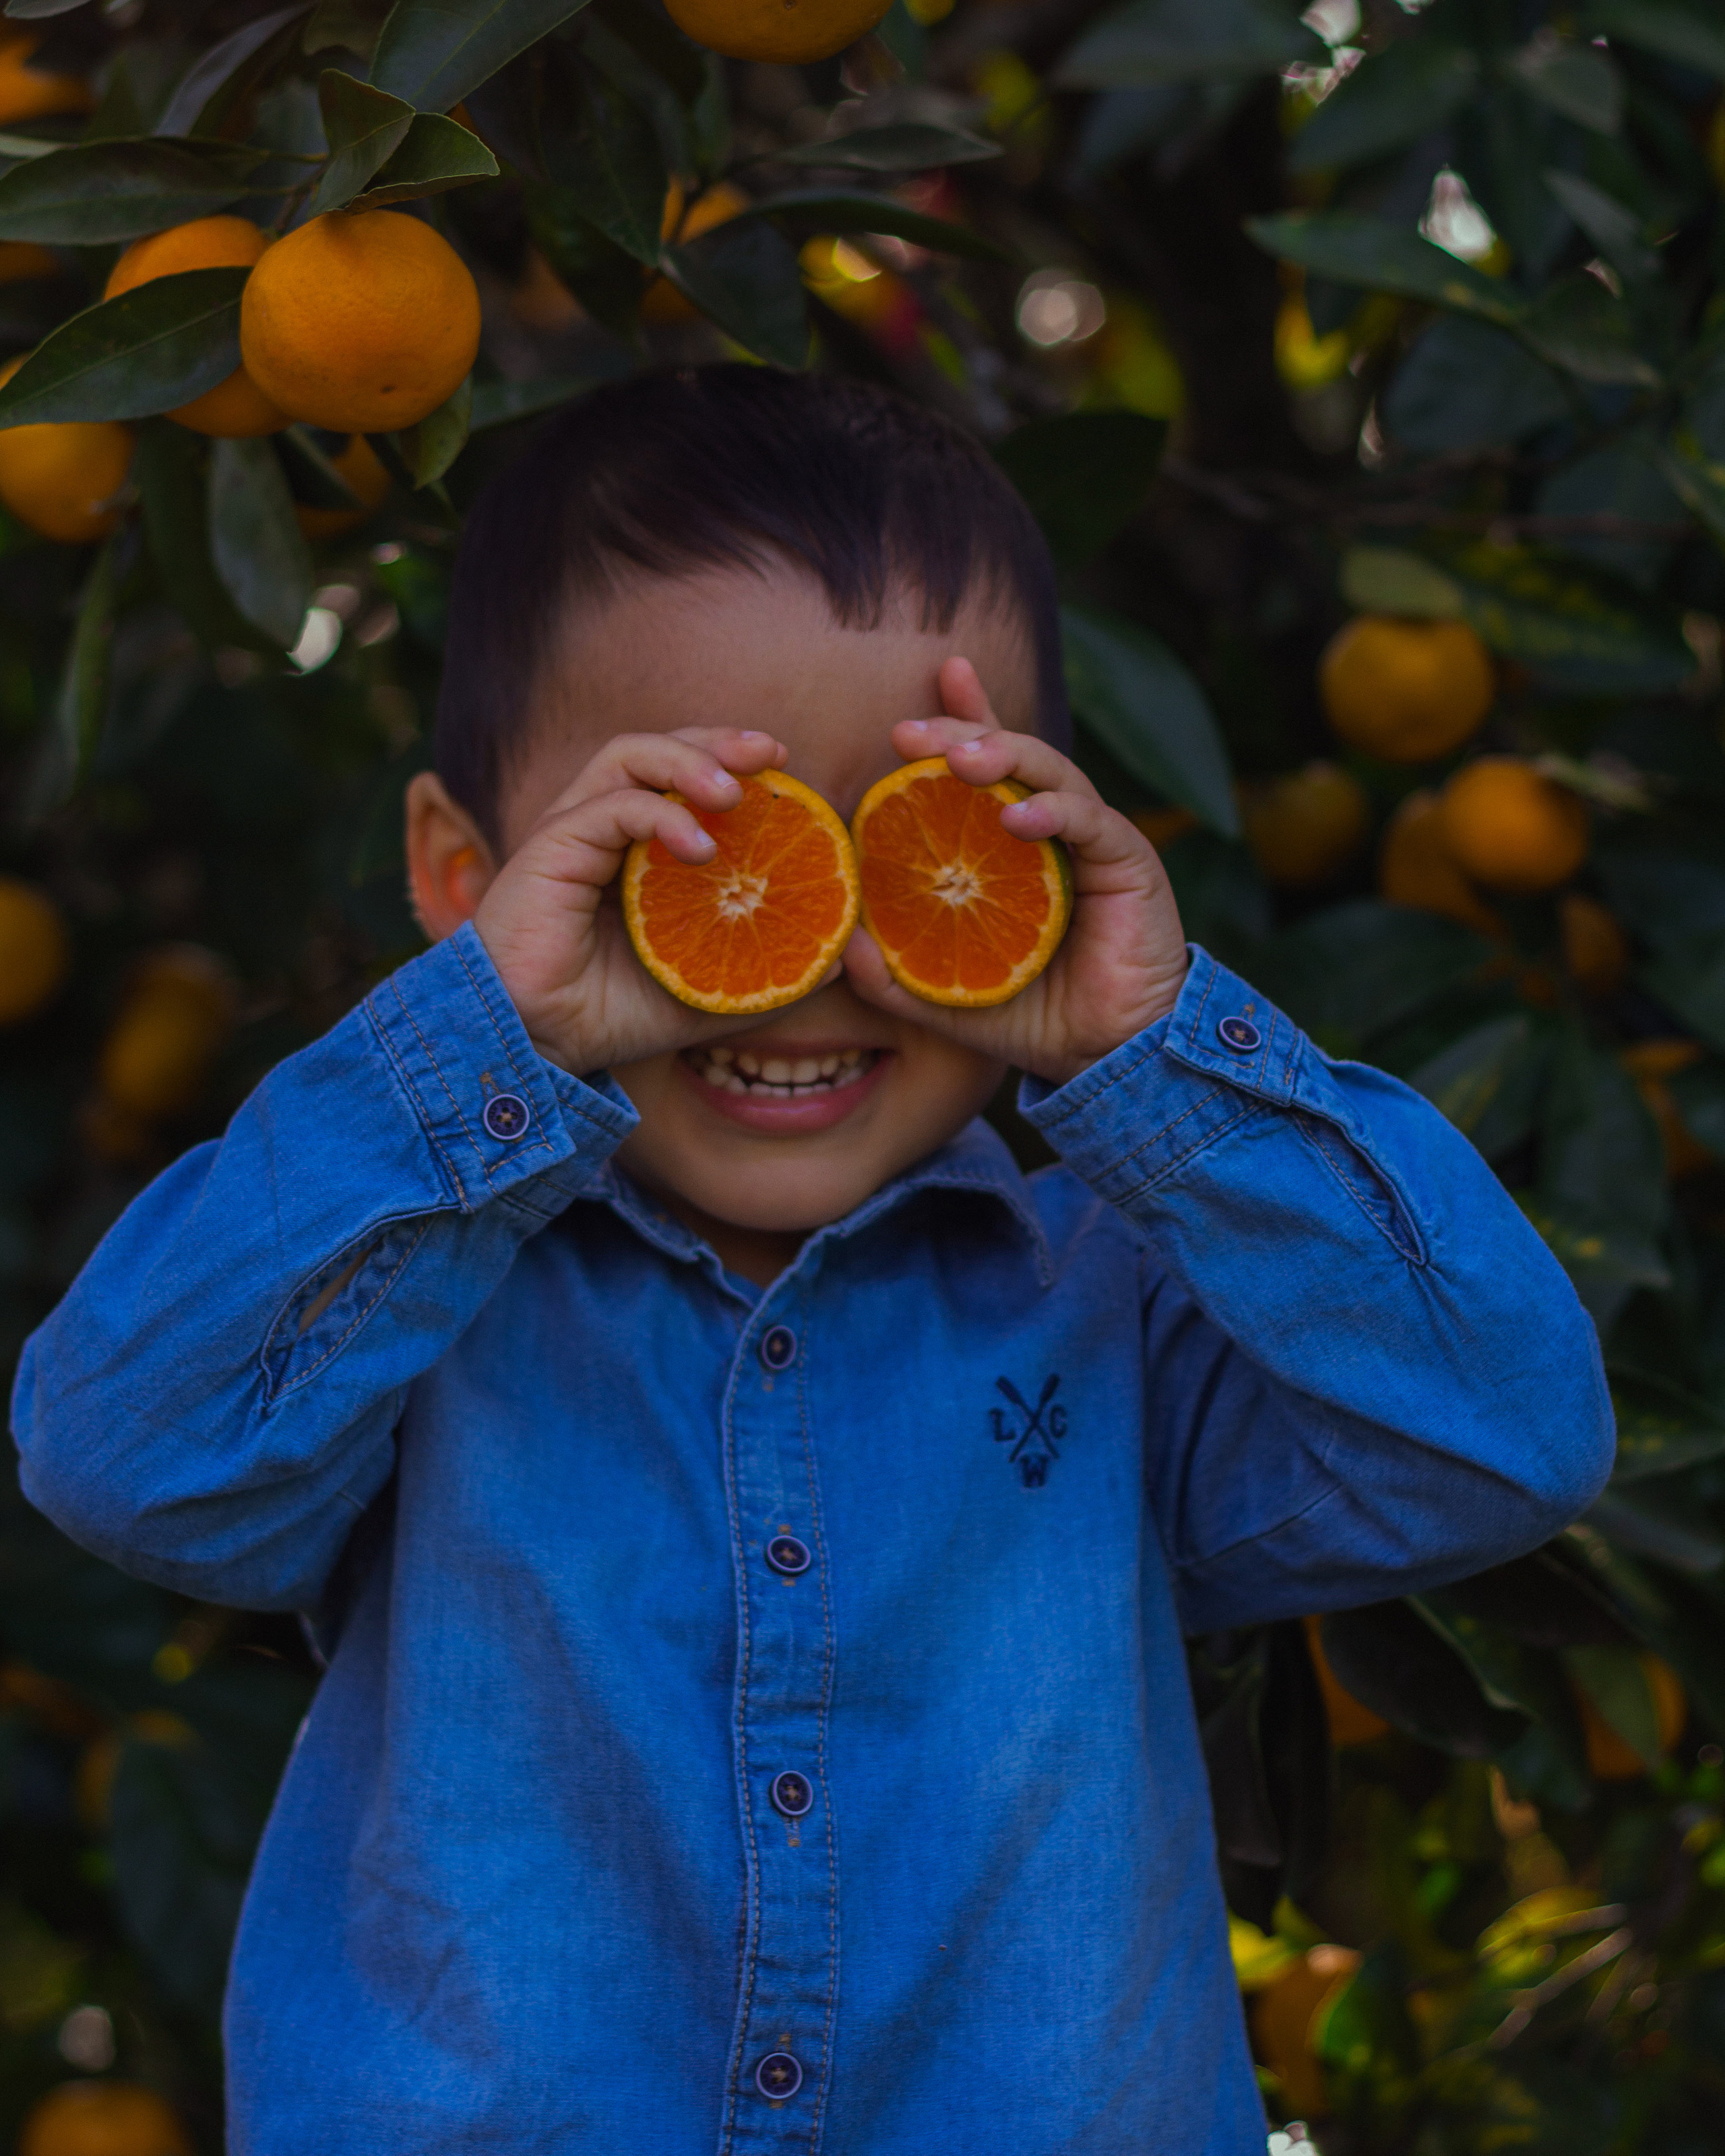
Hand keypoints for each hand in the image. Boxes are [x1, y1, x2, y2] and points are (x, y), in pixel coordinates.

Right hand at [472, 727, 789, 1074]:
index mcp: (634, 847)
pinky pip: (609, 806)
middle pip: (658, 750)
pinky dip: (659, 813)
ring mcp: (573, 831)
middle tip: (771, 752)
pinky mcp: (549, 846)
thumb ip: (770, 970)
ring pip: (628, 757)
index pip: (681, 778)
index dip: (729, 761)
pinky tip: (699, 846)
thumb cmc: (613, 1015)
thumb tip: (843, 953)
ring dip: (688, 761)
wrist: (538, 1044)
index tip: (783, 764)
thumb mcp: (712, 992)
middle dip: (716, 742)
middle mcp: (601, 826)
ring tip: (735, 792)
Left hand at [843, 659, 1189, 1086]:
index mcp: (1016, 846)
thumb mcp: (949, 998)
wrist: (1108, 1056)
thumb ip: (897, 975)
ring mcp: (1094, 840)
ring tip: (960, 760)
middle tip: (907, 733)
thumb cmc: (1034, 1019)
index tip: (915, 704)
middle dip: (962, 731)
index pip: (988, 770)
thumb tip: (843, 944)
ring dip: (1005, 754)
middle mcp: (1055, 831)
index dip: (961, 722)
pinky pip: (1089, 822)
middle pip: (1011, 756)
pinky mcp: (1128, 861)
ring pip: (1051, 772)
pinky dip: (1053, 811)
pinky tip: (1017, 816)